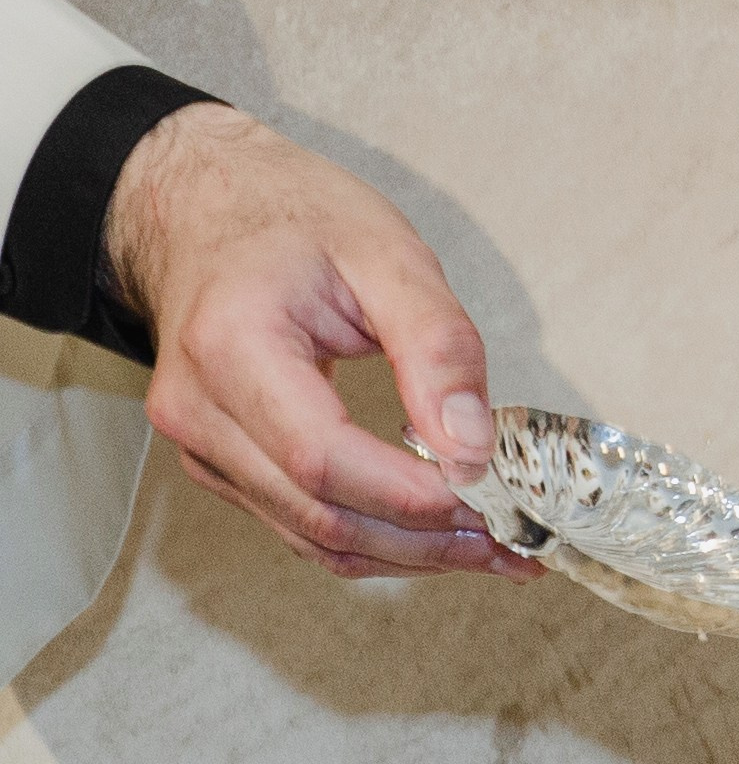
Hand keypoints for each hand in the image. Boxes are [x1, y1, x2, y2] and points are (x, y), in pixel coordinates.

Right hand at [105, 103, 535, 581]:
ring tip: (494, 546)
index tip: (493, 496)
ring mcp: (200, 446)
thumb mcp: (386, 251)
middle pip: (319, 514)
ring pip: (312, 536)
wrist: (202, 209)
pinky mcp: (219, 464)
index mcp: (229, 345)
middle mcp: (198, 410)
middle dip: (426, 541)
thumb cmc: (292, 216)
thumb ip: (437, 347)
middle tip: (515, 540)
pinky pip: (300, 523)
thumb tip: (472, 448)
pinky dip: (375, 537)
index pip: (322, 457)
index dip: (411, 495)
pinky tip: (437, 533)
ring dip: (408, 554)